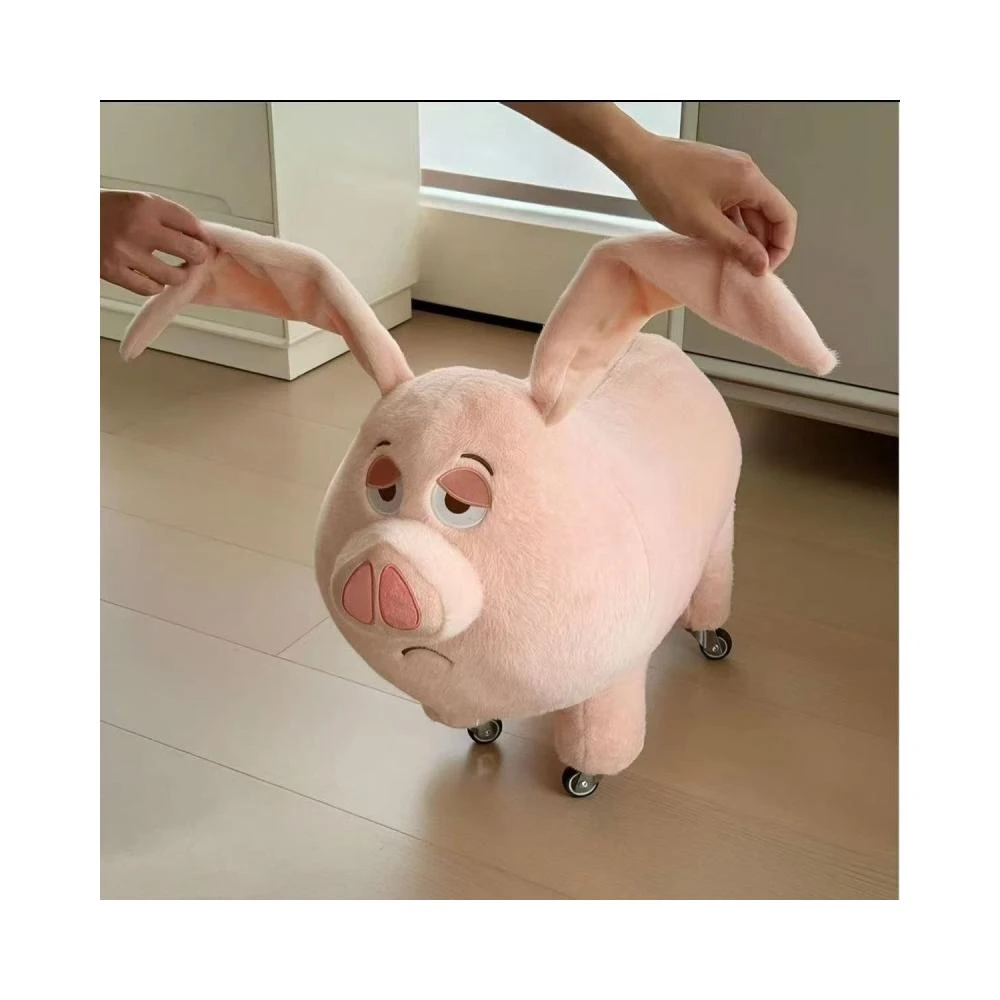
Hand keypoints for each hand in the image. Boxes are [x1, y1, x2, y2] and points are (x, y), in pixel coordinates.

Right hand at [100, 191, 210, 294]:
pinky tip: (154, 279)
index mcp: (145, 204)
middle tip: (194, 259)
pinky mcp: (113, 271)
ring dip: (178, 276)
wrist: (67, 218)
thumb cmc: (103, 211)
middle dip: (197, 257)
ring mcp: (125, 251)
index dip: (202, 236)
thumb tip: (198, 237)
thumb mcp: (134, 201)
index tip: (203, 242)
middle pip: (191, 251)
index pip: (191, 224)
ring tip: (174, 271)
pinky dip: (156, 286)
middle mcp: (138, 226)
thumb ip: (164, 216)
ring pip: (173, 275)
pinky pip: (149, 288)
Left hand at [618, 135, 796, 274]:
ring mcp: (731, 173)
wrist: (637, 158)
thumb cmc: (665, 185)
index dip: (781, 246)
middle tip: (747, 270)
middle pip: (769, 213)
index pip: (784, 216)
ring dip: (745, 236)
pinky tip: (719, 243)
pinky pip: (734, 204)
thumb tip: (761, 263)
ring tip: (731, 261)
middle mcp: (746, 172)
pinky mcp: (717, 176)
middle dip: (762, 244)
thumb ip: (737, 245)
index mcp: (749, 180)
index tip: (766, 268)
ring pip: (750, 210)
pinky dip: (732, 224)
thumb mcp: (703, 225)